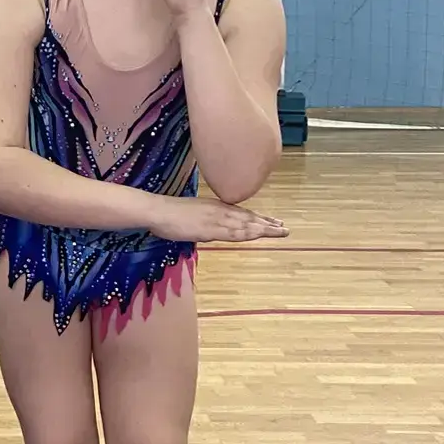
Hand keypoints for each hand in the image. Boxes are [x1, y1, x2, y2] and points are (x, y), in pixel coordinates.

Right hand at [147, 195, 286, 243]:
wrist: (159, 210)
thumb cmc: (170, 213)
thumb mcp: (192, 215)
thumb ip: (205, 221)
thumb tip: (209, 228)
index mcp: (216, 207)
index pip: (242, 213)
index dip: (259, 218)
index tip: (272, 221)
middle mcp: (221, 211)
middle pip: (249, 218)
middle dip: (267, 224)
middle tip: (284, 228)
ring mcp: (217, 219)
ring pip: (246, 225)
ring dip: (264, 228)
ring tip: (280, 232)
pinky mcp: (211, 228)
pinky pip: (233, 232)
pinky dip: (248, 234)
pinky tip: (258, 236)